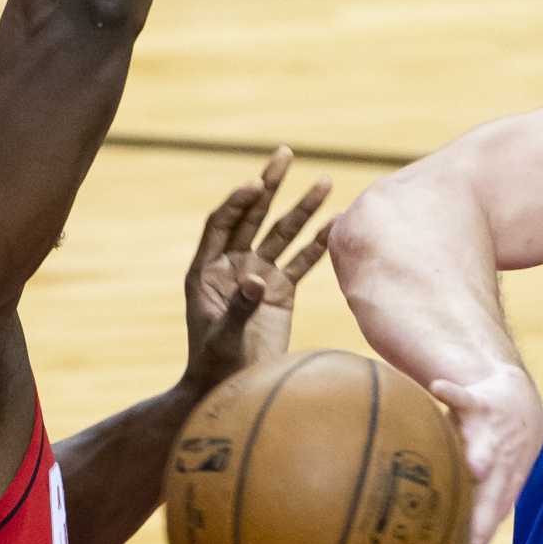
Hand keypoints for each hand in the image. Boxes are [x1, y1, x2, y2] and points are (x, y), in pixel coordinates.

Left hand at [183, 147, 332, 392]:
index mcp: (207, 271)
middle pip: (253, 217)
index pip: (222, 224)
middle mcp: (233, 266)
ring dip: (301, 209)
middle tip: (284, 154)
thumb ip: (238, 308)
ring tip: (324, 181)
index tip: (254, 185)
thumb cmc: (216, 365)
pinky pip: (302, 262)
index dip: (237, 203)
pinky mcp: (281, 292)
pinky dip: (318, 245)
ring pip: (282, 235)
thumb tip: (256, 279)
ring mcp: (259, 277)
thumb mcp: (223, 338)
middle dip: (269, 185)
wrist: (231, 389)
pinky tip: (335, 224)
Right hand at [428, 363, 542, 543]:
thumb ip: (485, 506)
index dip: (481, 533)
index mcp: (504, 481)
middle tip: (472, 530)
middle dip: (484, 508)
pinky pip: (463, 397)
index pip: (493, 513)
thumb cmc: (503, 446)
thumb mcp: (502, 477)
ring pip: (483, 444)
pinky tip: (438, 389)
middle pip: (491, 489)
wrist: (518, 395)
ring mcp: (491, 430)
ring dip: (480, 454)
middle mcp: (501, 459)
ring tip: (474, 466)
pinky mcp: (479, 401)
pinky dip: (452, 392)